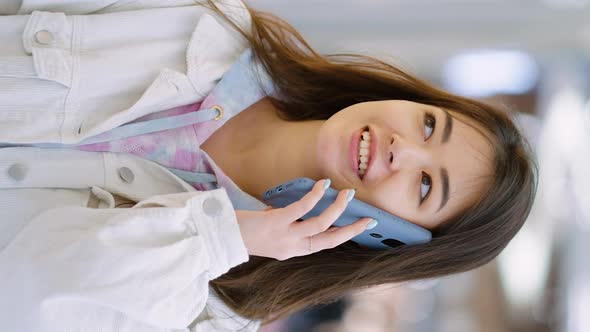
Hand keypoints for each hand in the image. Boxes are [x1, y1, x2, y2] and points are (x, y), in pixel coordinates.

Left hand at [235, 179, 373, 260]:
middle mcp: (293, 247)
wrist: (223, 236)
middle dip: (352, 228)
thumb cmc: (246, 231)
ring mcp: (286, 236)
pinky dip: (316, 195)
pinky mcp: (276, 222)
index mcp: (294, 250)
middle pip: (330, 239)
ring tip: (346, 194)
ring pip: (321, 224)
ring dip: (337, 208)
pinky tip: (323, 184)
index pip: (327, 243)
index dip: (347, 234)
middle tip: (368, 216)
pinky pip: (303, 208)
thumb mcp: (273, 232)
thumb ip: (288, 223)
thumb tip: (301, 207)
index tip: (364, 224)